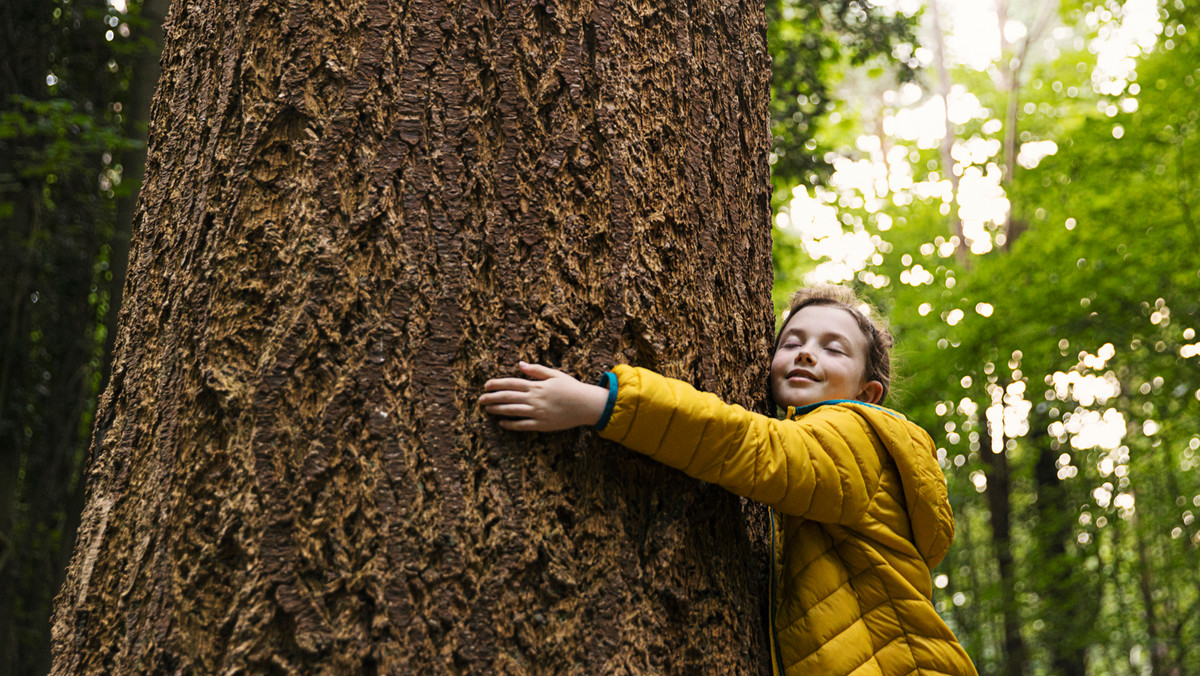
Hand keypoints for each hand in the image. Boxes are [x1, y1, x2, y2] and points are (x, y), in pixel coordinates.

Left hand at [478, 362, 608, 431]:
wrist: (586, 405)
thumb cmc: (571, 388)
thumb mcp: (555, 374)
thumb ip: (537, 370)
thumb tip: (520, 364)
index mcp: (537, 385)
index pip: (512, 383)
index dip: (497, 384)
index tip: (486, 385)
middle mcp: (535, 398)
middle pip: (508, 397)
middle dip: (492, 398)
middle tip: (480, 399)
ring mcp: (537, 412)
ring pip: (512, 411)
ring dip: (498, 410)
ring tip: (487, 409)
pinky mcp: (542, 424)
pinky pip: (522, 425)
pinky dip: (511, 424)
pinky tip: (502, 423)